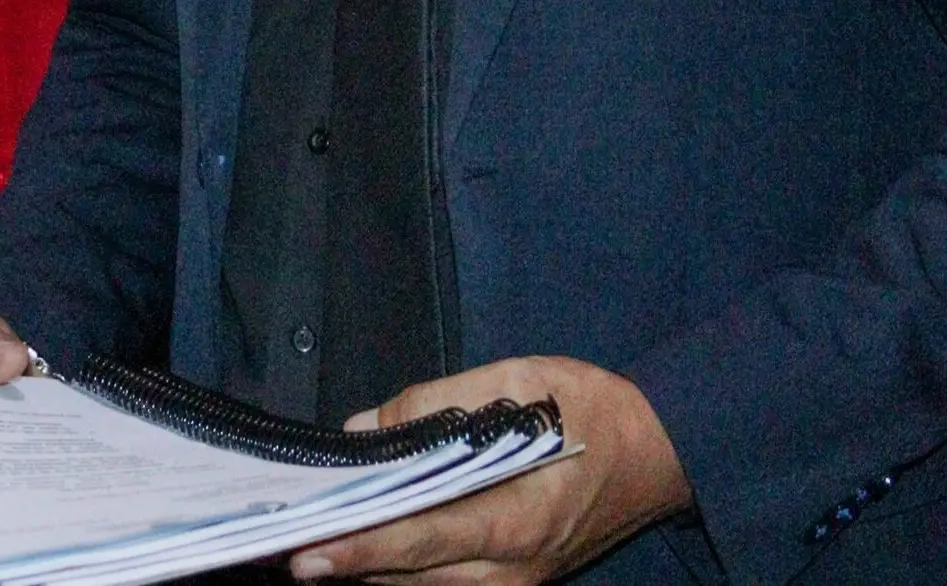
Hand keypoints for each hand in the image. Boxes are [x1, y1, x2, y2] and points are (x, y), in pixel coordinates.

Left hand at [288, 357, 690, 581]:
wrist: (662, 455)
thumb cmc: (595, 410)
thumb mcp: (522, 381)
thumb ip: (440, 402)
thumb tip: (368, 427)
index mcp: (519, 517)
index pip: (423, 538)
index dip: (362, 546)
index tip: (309, 552)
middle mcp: (515, 568)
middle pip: (415, 574)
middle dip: (349, 563)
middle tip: (284, 549)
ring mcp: (519, 583)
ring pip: (426, 585)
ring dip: (371, 567)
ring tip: (311, 546)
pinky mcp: (518, 581)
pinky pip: (447, 582)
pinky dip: (403, 566)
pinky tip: (366, 545)